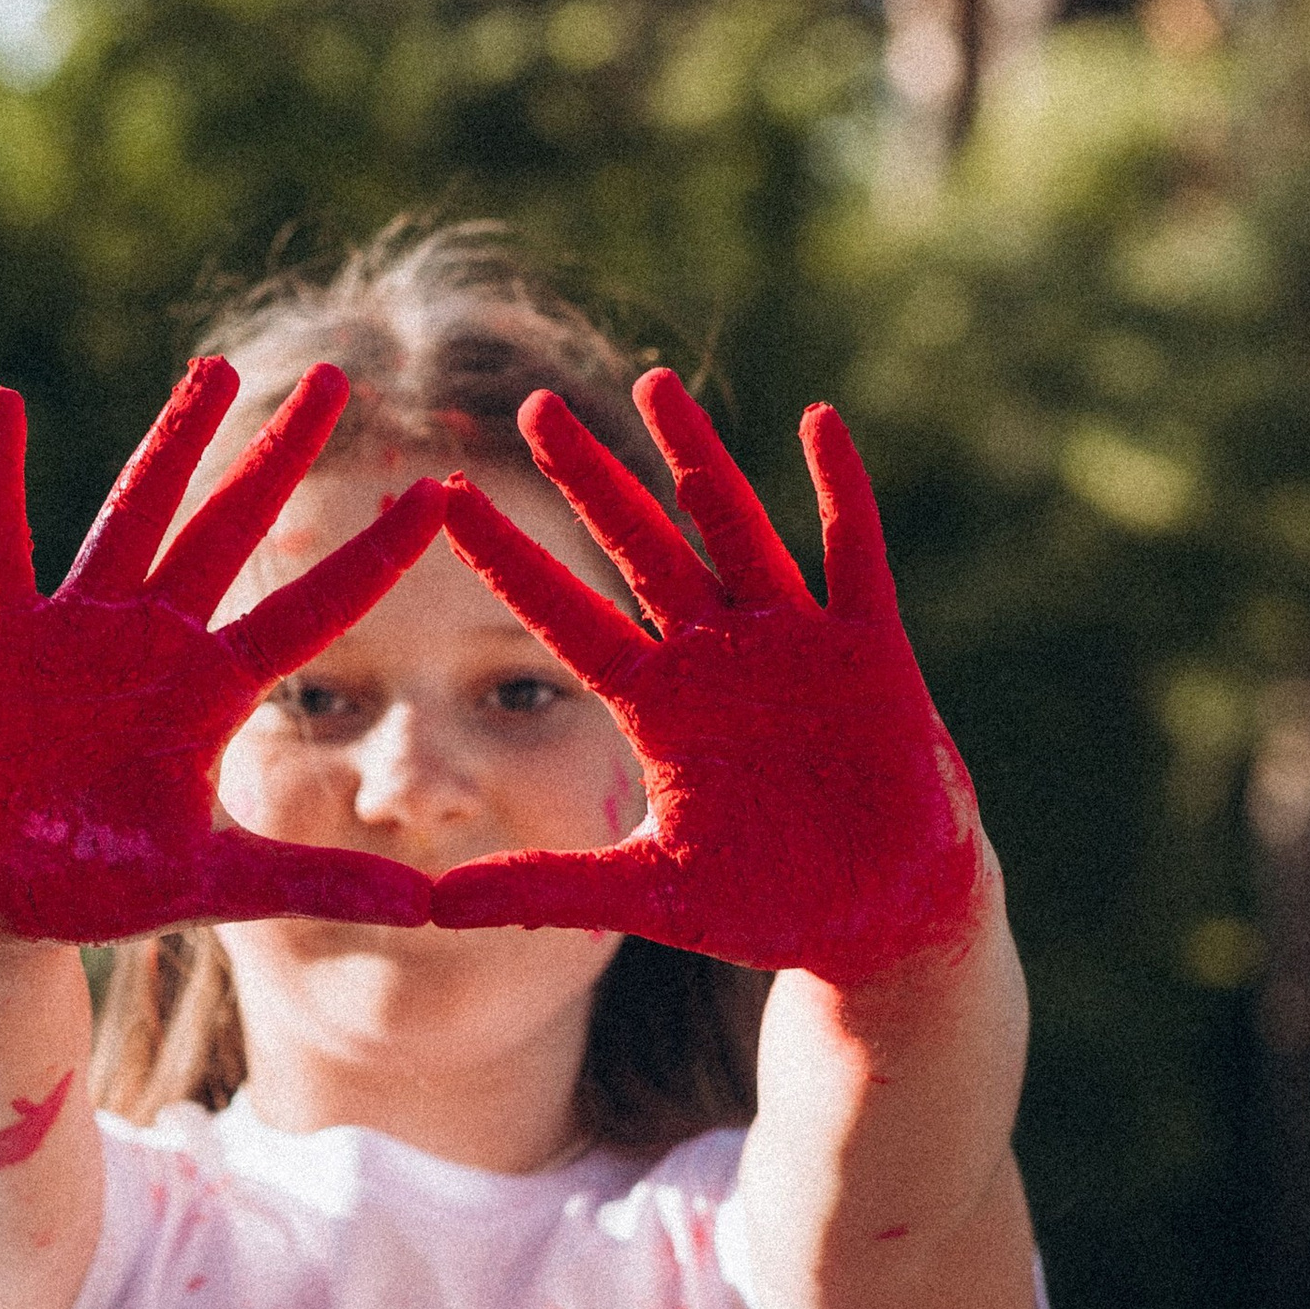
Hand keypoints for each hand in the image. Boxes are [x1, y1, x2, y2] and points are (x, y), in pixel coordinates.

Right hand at [0, 359, 446, 941]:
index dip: (375, 556)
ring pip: (137, 514)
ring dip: (172, 440)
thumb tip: (433, 911)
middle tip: (341, 379)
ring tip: (217, 367)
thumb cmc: (96, 886)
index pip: (312, 610)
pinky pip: (2, 544)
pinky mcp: (2, 639)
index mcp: (210, 694)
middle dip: (281, 456)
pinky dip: (0, 478)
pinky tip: (5, 404)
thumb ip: (316, 884)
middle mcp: (155, 644)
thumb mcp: (215, 887)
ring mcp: (79, 631)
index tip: (439, 491)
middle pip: (231, 530)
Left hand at [431, 376, 986, 985]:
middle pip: (639, 547)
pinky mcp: (869, 652)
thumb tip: (427, 910)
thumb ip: (544, 889)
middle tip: (534, 408)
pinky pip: (852, 556)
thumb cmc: (767, 905)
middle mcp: (716, 657)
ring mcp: (792, 645)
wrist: (881, 923)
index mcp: (658, 705)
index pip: (565, 616)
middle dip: (590, 479)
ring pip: (733, 529)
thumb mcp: (646, 895)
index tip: (442, 497)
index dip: (509, 559)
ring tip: (653, 385)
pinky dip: (839, 491)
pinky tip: (819, 422)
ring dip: (697, 457)